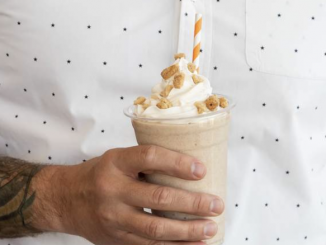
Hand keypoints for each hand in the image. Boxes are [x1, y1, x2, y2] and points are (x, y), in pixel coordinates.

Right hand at [50, 146, 224, 244]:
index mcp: (115, 162)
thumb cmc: (99, 174)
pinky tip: (194, 244)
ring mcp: (114, 218)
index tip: (202, 170)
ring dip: (188, 230)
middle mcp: (112, 190)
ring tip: (211, 227)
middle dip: (192, 203)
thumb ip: (145, 162)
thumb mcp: (117, 158)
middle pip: (158, 197)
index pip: (150, 157)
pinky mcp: (117, 239)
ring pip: (156, 228)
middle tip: (216, 204)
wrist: (66, 199)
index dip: (177, 163)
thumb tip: (186, 166)